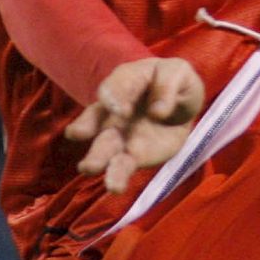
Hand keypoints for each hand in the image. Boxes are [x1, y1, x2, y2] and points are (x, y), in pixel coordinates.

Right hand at [65, 57, 204, 193]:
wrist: (182, 103)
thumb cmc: (173, 81)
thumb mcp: (178, 72)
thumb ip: (168, 85)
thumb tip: (158, 111)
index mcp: (124, 82)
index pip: (113, 88)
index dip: (115, 98)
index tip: (122, 110)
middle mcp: (112, 111)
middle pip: (94, 119)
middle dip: (85, 126)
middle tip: (77, 133)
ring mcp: (120, 135)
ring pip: (103, 148)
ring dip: (96, 158)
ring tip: (89, 167)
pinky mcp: (133, 156)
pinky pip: (122, 167)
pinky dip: (117, 176)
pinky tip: (115, 187)